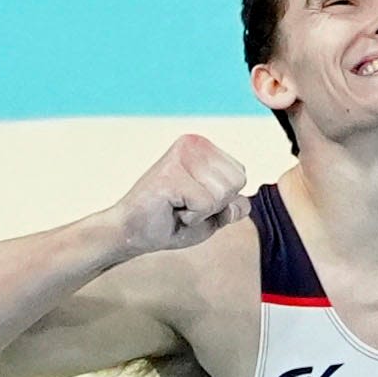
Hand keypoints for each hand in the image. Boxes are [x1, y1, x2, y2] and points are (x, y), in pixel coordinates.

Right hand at [110, 134, 252, 256]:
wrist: (132, 233)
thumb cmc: (170, 222)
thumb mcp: (211, 216)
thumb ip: (231, 207)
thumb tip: (245, 203)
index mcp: (203, 147)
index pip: (241, 176)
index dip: (222, 200)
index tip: (194, 200)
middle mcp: (193, 143)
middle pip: (236, 183)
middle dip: (215, 205)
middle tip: (184, 204)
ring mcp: (181, 156)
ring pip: (222, 194)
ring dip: (202, 212)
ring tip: (177, 206)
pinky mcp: (171, 174)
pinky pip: (206, 204)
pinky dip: (192, 217)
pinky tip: (170, 209)